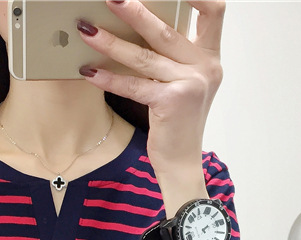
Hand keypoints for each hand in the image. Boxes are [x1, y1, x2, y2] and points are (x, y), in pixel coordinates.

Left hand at [77, 0, 225, 176]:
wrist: (181, 163)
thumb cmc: (177, 123)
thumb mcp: (183, 84)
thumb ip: (172, 56)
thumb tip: (137, 25)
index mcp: (210, 57)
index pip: (213, 11)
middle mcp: (205, 68)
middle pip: (166, 29)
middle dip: (134, 11)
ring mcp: (190, 85)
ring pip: (144, 56)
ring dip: (111, 42)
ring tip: (86, 30)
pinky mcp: (171, 103)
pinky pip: (134, 84)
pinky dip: (109, 78)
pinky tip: (90, 71)